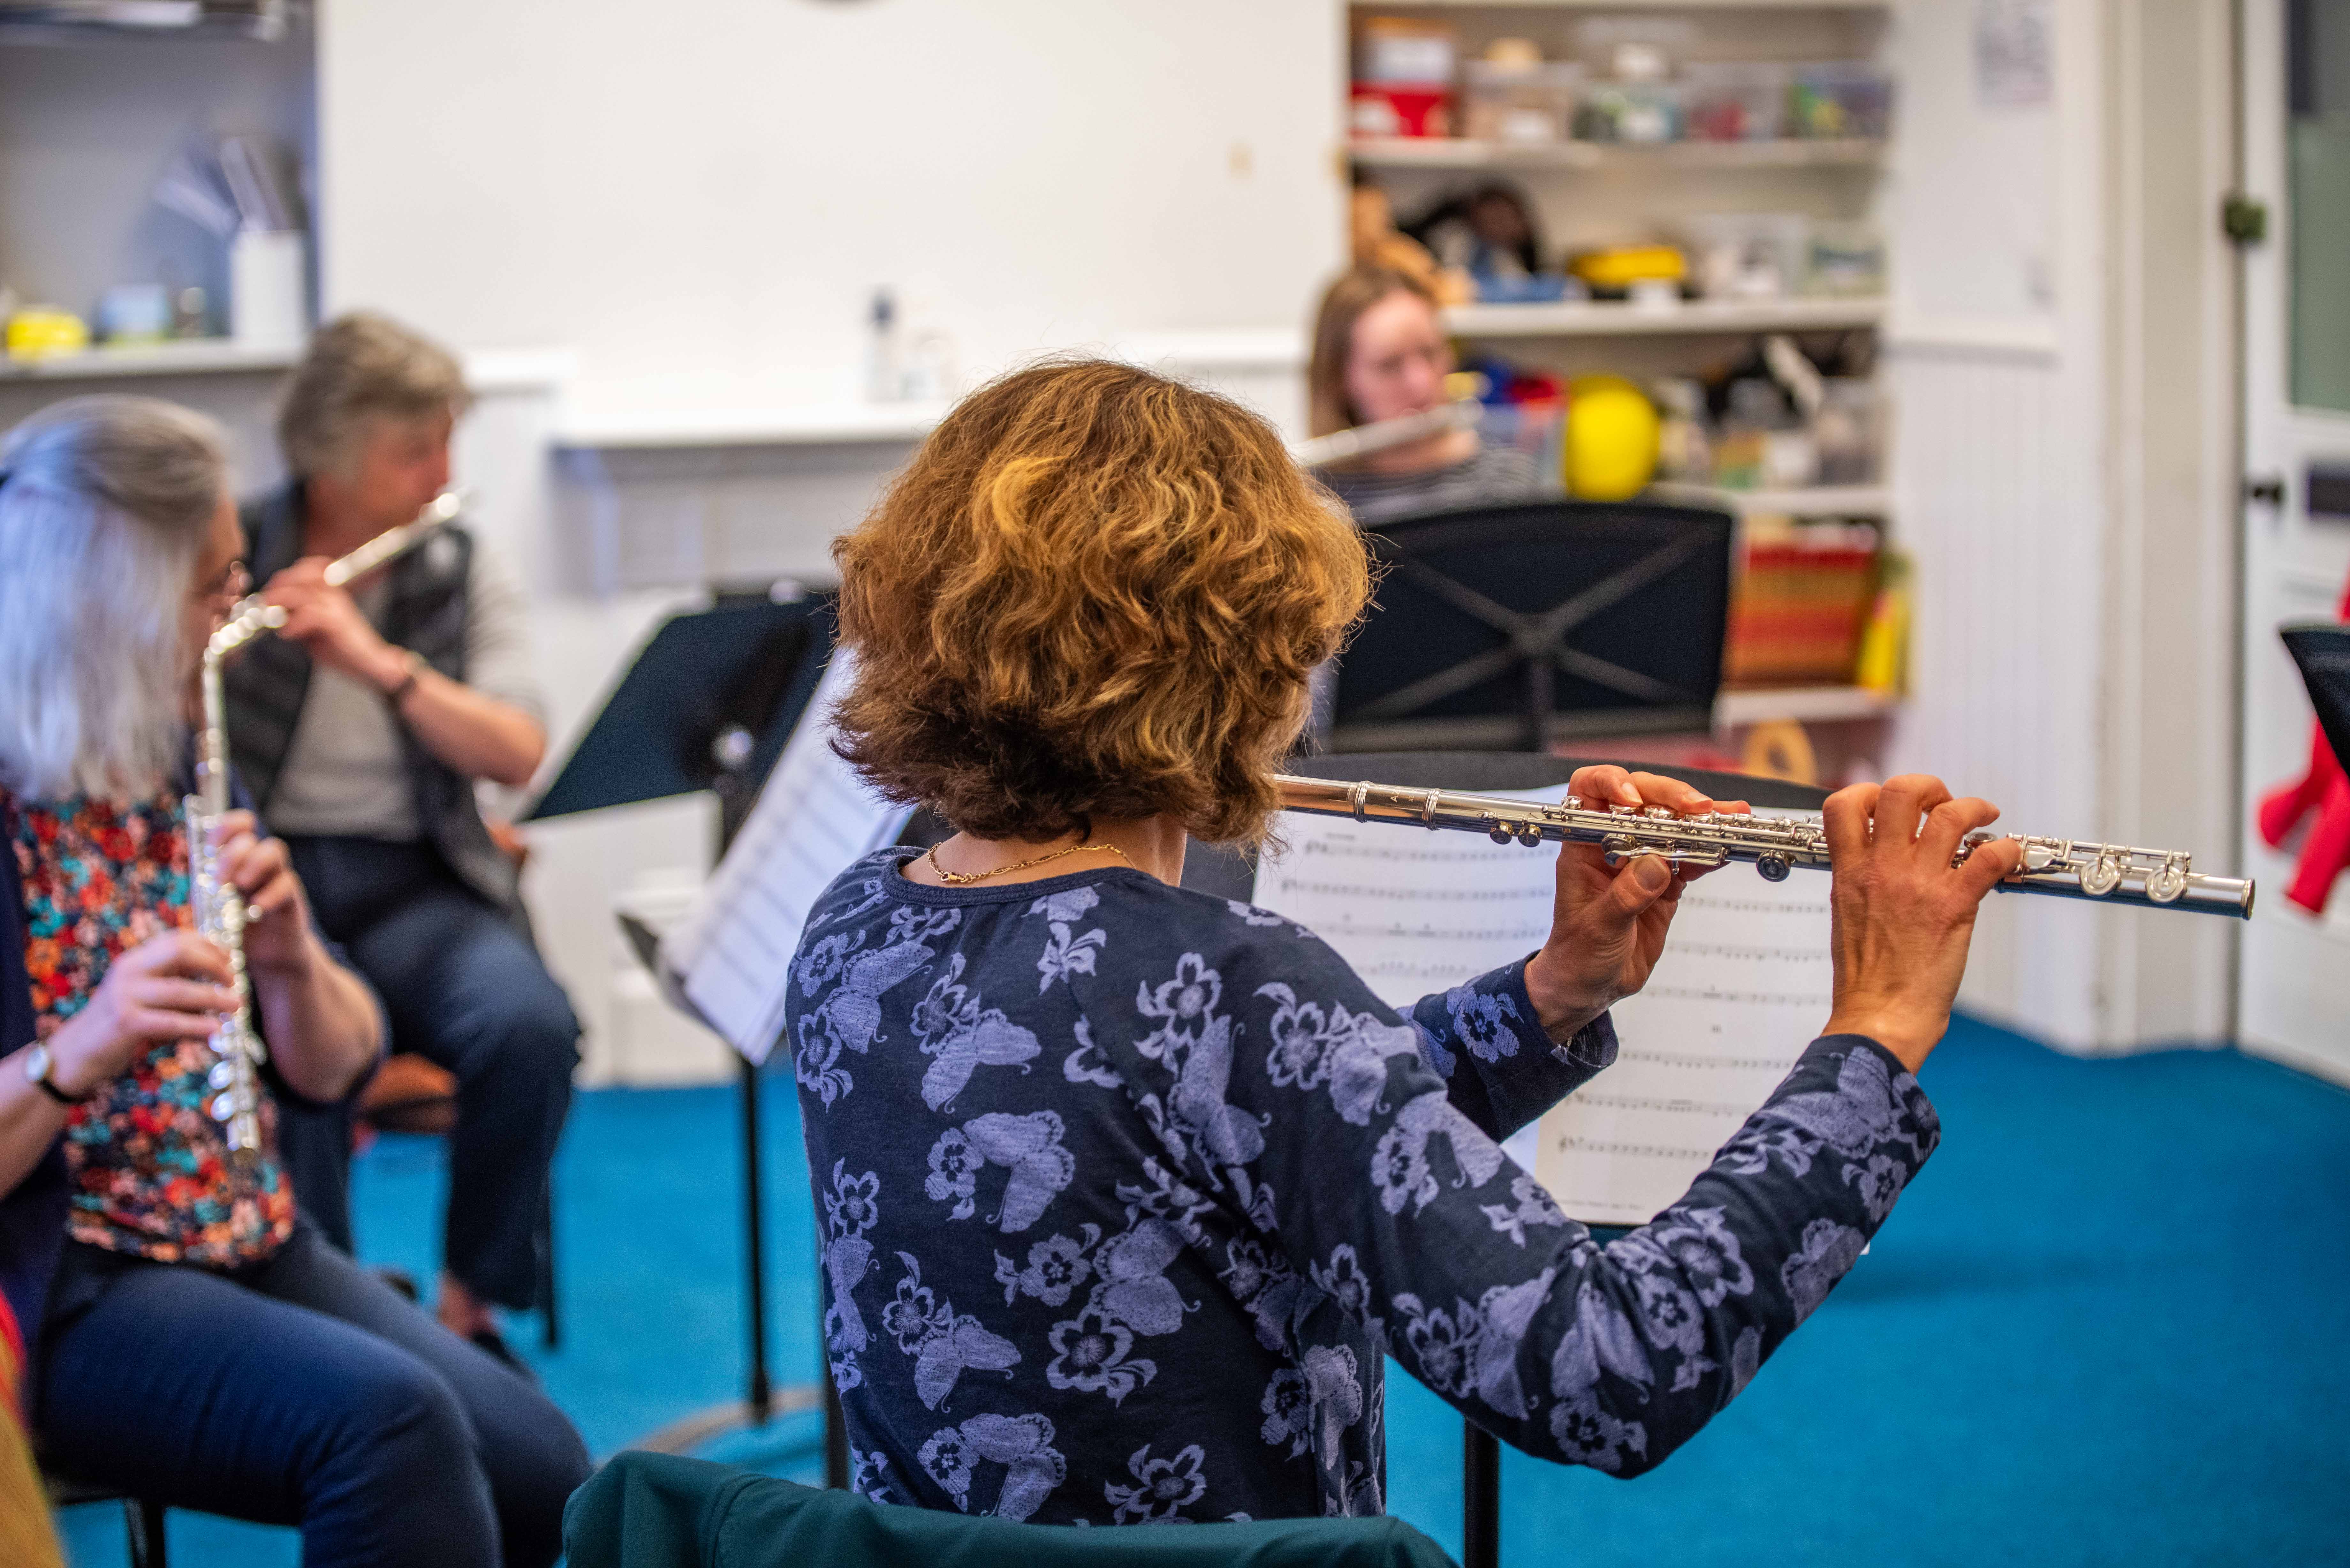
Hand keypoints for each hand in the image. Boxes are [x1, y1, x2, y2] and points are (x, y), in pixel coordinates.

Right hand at [44, 931, 238, 1097]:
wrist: (74, 1054)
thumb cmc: (117, 1027)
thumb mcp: (144, 999)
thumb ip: (174, 988)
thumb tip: (221, 990)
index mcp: (135, 961)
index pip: (178, 938)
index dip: (210, 946)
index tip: (231, 959)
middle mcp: (129, 971)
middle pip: (181, 952)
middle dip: (215, 964)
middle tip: (235, 981)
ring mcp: (125, 995)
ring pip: (180, 989)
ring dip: (214, 998)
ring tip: (236, 1005)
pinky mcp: (126, 1022)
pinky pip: (170, 1021)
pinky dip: (196, 1026)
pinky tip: (215, 1030)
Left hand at [208, 811, 317, 977]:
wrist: (264, 955)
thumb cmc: (234, 927)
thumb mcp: (213, 905)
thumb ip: (206, 887)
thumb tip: (198, 869)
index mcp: (237, 859)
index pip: (239, 824)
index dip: (226, 827)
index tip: (212, 848)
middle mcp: (257, 862)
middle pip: (251, 837)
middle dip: (231, 855)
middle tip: (221, 881)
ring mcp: (276, 877)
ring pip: (273, 850)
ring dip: (253, 864)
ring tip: (239, 887)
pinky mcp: (291, 897)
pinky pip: (287, 883)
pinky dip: (269, 894)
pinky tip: (255, 909)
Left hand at [261, 558, 407, 690]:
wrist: (371, 664)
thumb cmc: (345, 650)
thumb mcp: (316, 630)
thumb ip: (300, 619)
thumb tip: (277, 616)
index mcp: (333, 593)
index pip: (310, 569)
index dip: (289, 574)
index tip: (274, 586)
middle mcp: (335, 595)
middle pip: (302, 575)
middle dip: (279, 586)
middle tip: (266, 601)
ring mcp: (337, 607)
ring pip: (301, 594)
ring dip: (280, 603)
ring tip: (270, 617)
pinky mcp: (337, 622)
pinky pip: (309, 615)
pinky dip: (293, 624)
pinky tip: (287, 634)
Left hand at [1522, 766, 1751, 1040]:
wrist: (1589, 986)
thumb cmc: (1577, 956)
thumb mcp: (1597, 929)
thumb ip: (1625, 898)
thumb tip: (1656, 866)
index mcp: (1583, 847)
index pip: (1589, 792)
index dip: (1611, 784)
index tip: (1635, 801)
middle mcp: (1613, 845)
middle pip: (1642, 800)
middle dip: (1670, 798)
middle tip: (1699, 809)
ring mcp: (1642, 862)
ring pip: (1672, 825)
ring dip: (1701, 819)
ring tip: (1731, 815)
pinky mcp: (1666, 882)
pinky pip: (1691, 856)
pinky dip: (1710, 850)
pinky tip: (1729, 845)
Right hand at [1820, 774, 2025, 1072]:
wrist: (1880, 1017)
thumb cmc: (1864, 979)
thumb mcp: (1846, 916)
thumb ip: (1861, 881)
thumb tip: (1879, 863)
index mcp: (1849, 872)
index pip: (1843, 805)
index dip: (1868, 792)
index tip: (1886, 804)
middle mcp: (1882, 869)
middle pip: (1900, 792)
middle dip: (1928, 787)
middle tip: (1940, 803)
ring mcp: (1918, 884)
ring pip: (1950, 815)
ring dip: (1973, 808)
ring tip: (1983, 817)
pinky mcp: (1954, 905)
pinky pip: (1989, 858)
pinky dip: (2006, 850)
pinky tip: (2008, 855)